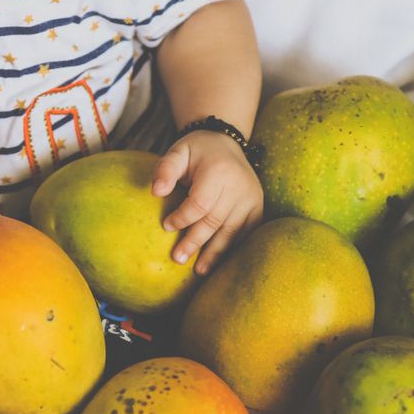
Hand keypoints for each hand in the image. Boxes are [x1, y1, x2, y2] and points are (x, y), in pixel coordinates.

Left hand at [151, 130, 263, 274]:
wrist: (226, 143)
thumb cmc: (197, 151)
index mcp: (219, 171)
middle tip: (177, 259)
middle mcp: (240, 186)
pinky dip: (231, 248)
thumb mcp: (178, 152)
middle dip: (195, 242)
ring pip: (232, 231)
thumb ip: (165, 170)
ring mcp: (252, 198)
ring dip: (215, 253)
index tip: (166, 226)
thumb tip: (156, 192)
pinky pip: (245, 232)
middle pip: (215, 221)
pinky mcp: (258, 207)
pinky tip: (218, 262)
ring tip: (199, 270)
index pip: (200, 203)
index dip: (182, 218)